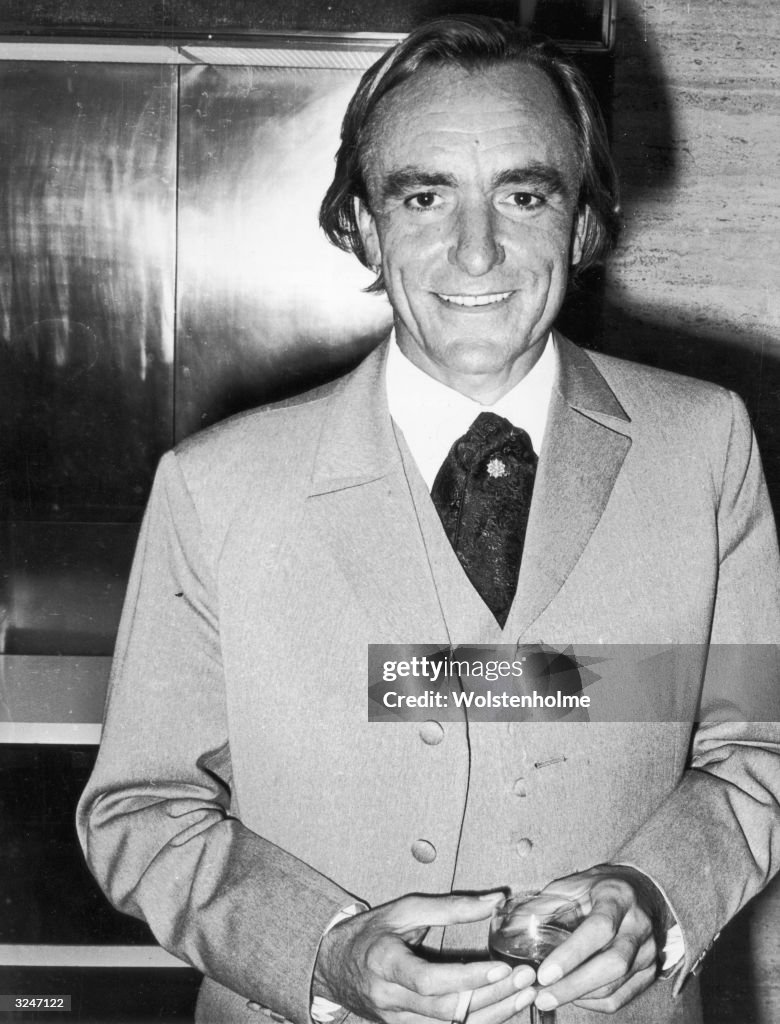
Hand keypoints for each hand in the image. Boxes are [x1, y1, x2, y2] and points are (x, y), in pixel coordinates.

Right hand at [313, 892, 535, 1023]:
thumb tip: (496, 900)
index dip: (467, 978)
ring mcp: (397, 1023)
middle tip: (526, 980)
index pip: (430, 981)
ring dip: (493, 1015)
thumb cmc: (371, 933)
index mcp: (385, 963)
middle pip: (447, 1011)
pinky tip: (503, 1010)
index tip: (502, 967)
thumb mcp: (403, 910)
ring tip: (524, 995)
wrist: (334, 967)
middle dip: (491, 997)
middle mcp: (390, 1000)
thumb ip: (449, 906)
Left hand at [531, 865, 666, 1014]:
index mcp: (617, 897)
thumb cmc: (596, 888)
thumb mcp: (571, 885)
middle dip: (574, 985)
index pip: (599, 928)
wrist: (639, 891)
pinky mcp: (649, 972)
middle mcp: (638, 925)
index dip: (572, 953)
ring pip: (617, 985)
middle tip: (542, 995)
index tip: (544, 973)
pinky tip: (572, 996)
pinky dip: (593, 1002)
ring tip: (548, 998)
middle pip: (613, 963)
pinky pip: (621, 997)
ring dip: (579, 996)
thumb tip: (510, 927)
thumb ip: (544, 904)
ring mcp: (648, 951)